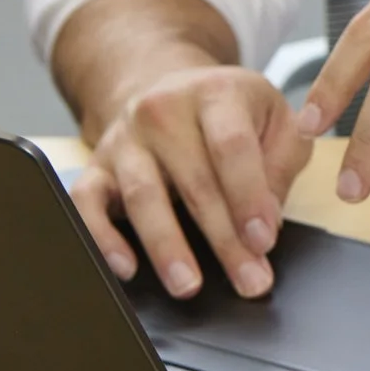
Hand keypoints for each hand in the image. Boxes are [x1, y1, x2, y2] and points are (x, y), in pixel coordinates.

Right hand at [70, 64, 311, 299]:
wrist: (165, 85)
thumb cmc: (230, 112)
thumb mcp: (275, 119)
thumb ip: (282, 162)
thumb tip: (268, 219)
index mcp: (215, 93)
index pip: (232, 146)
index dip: (249, 196)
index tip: (264, 240)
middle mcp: (163, 111)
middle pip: (194, 181)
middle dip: (224, 240)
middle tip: (249, 281)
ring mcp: (125, 139)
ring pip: (143, 196)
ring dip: (167, 247)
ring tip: (188, 285)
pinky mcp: (95, 165)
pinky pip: (87, 203)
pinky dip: (103, 238)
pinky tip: (126, 268)